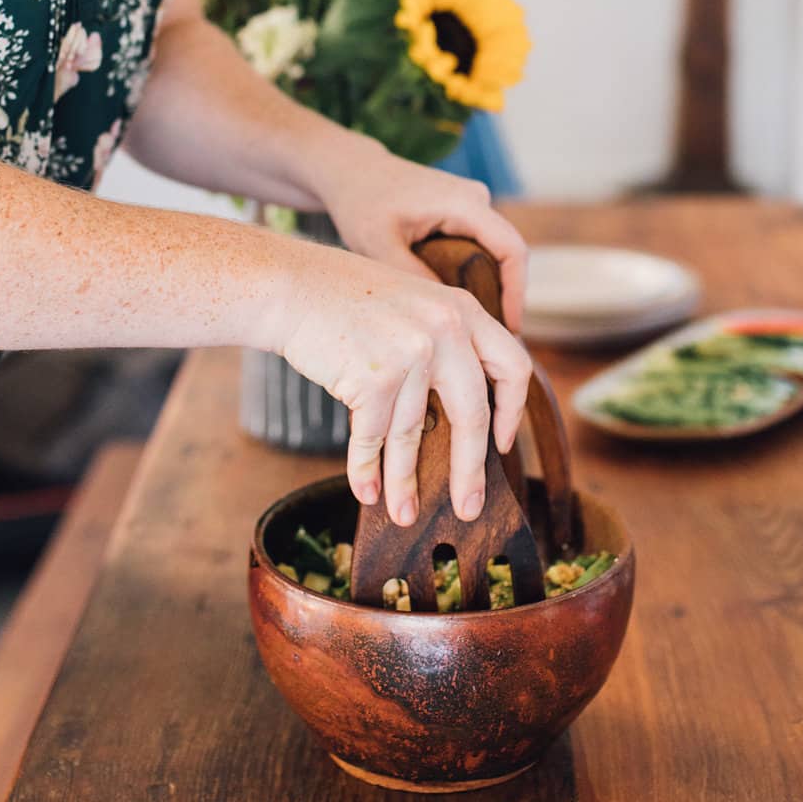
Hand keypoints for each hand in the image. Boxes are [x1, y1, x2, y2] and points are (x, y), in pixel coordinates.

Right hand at [259, 196, 532, 531]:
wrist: (290, 286)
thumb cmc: (344, 298)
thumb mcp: (412, 302)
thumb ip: (442, 340)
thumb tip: (457, 409)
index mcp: (463, 309)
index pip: (512, 366)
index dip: (511, 410)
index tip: (502, 443)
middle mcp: (445, 330)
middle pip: (472, 414)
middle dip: (469, 470)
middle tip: (469, 508)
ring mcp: (411, 353)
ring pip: (411, 434)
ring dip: (403, 481)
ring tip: (402, 515)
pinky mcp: (374, 377)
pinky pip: (373, 437)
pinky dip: (366, 469)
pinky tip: (366, 491)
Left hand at [318, 144, 529, 335]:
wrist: (351, 170)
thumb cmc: (362, 202)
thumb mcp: (379, 244)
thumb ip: (413, 276)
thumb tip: (448, 315)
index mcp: (464, 203)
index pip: (512, 249)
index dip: (517, 292)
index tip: (509, 328)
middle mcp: (476, 199)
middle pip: (510, 253)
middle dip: (507, 294)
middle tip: (493, 336)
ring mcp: (471, 202)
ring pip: (497, 251)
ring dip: (493, 285)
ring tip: (479, 324)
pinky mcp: (462, 210)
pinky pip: (483, 245)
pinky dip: (478, 273)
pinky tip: (463, 302)